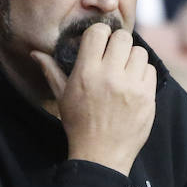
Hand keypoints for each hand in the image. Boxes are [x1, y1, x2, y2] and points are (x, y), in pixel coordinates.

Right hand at [32, 23, 156, 174]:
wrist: (101, 155)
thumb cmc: (79, 125)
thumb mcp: (63, 97)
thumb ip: (51, 71)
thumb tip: (36, 53)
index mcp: (87, 73)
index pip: (99, 32)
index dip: (100, 34)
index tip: (99, 43)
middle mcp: (110, 76)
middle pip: (123, 37)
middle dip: (118, 43)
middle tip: (113, 55)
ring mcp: (132, 87)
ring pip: (140, 52)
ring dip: (132, 58)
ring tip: (124, 71)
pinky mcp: (148, 97)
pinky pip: (150, 70)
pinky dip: (143, 74)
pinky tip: (134, 84)